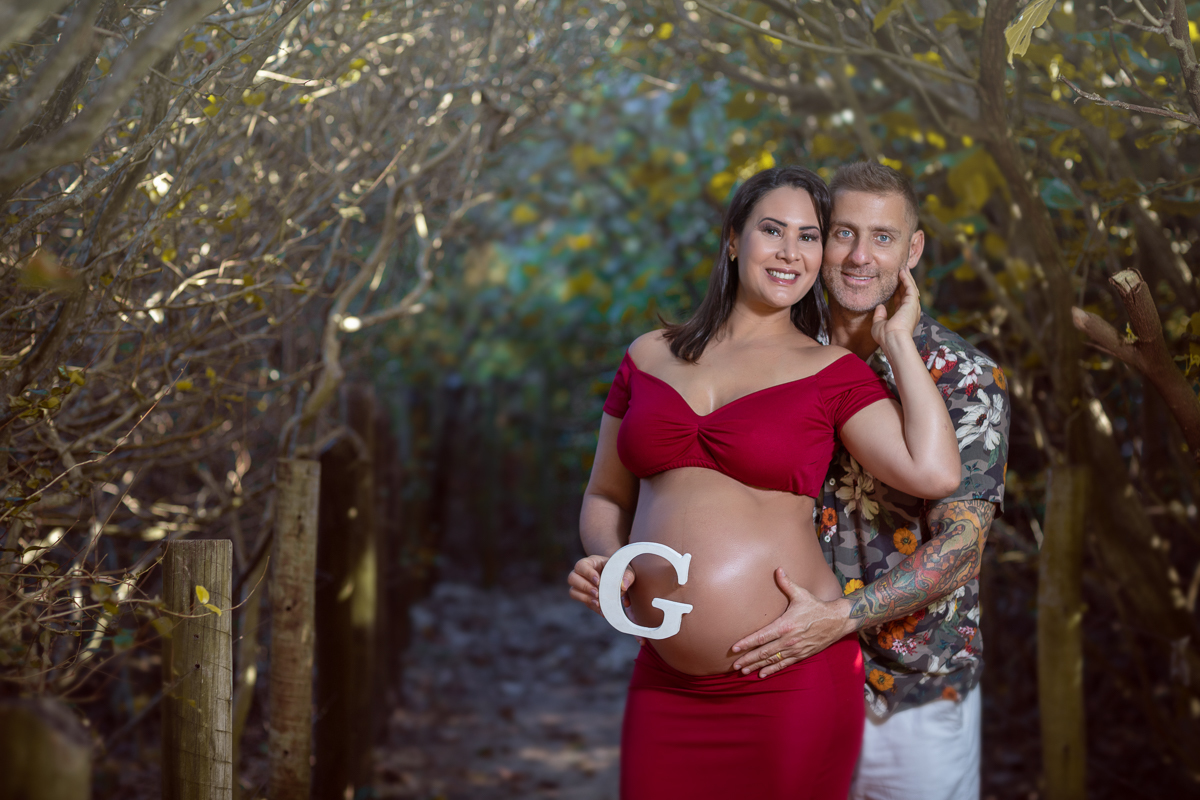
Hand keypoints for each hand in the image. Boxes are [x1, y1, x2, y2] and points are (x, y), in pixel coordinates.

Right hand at [567, 554, 634, 615]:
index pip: (581, 565)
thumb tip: (623, 586)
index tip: (598, 581)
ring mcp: (580, 586)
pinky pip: (583, 602)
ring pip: (573, 591)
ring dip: (584, 598)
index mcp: (590, 562)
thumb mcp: (625, 569)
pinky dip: (592, 607)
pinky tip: (602, 610)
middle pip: (572, 578)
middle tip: (597, 594)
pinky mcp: (584, 597)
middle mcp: (581, 573)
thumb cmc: (620, 570)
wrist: (619, 577)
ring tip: (598, 602)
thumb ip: (627, 575)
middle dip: (584, 587)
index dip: (588, 573)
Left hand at [730, 568, 855, 677]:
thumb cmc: (816, 606)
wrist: (837, 621)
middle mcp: (789, 640)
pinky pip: (784, 664)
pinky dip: (772, 670)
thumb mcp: (801, 594)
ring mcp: (795, 649)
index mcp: (785, 625)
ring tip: (743, 671)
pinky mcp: (802, 654)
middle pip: (764, 652)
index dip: (747, 643)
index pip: (762, 636)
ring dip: (757, 666)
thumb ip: (787, 583)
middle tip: (735, 665)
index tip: (735, 648)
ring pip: (772, 660)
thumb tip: (778, 569)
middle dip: (748, 658)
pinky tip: (761, 674)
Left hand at [871, 267, 920, 346]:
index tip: (893, 282)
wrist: (893, 340)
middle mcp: (910, 311)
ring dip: (907, 277)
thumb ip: (880, 315)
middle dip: (904, 281)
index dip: (897, 290)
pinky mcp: (913, 303)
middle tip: (901, 270)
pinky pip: (910, 287)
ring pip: (910, 288)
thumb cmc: (885, 337)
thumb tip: (880, 306)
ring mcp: (913, 307)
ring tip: (903, 267)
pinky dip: (906, 279)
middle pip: (907, 292)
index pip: (900, 300)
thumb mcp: (879, 324)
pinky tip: (902, 271)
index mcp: (903, 316)